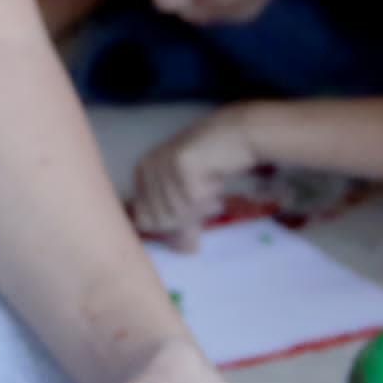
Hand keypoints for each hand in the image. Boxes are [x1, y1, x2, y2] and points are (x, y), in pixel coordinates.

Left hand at [128, 110, 259, 242]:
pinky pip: (193, 203)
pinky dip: (210, 196)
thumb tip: (184, 250)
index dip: (175, 222)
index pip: (145, 222)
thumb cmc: (215, 163)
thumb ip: (180, 220)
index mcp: (142, 173)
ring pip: (177, 214)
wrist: (240, 133)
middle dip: (188, 215)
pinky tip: (216, 176)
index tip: (193, 200)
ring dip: (201, 205)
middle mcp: (146, 167)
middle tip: (205, 192)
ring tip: (211, 181)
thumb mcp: (190, 194)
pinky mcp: (181, 165)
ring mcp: (162, 166)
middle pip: (161, 221)